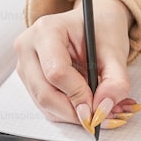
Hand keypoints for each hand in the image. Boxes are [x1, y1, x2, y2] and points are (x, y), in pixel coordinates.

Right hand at [14, 0, 139, 131]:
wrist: (92, 23)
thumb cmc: (100, 31)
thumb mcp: (115, 51)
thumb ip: (115, 80)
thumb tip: (104, 107)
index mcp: (47, 30)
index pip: (56, 72)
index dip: (78, 95)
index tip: (98, 106)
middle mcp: (28, 47)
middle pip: (45, 93)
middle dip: (74, 111)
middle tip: (98, 116)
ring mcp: (24, 65)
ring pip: (43, 104)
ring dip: (71, 113)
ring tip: (96, 107)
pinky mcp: (28, 80)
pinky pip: (44, 106)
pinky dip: (66, 111)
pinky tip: (83, 103)